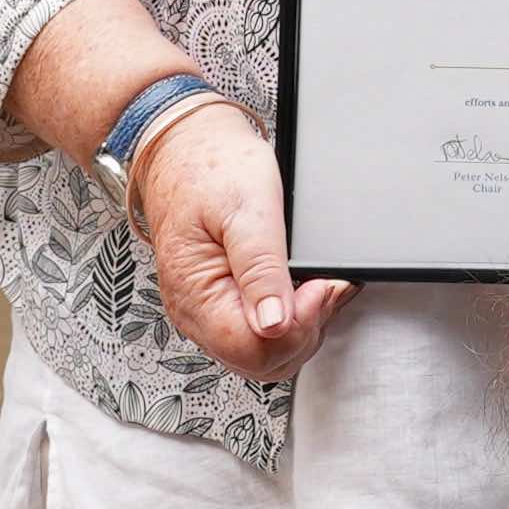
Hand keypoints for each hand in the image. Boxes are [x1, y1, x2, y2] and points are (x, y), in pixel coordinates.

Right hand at [130, 89, 344, 376]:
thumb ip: (262, 269)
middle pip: (263, 361)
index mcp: (196, 296)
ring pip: (265, 353)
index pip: (255, 349)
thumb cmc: (209, 169)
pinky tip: (303, 288)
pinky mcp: (220, 301)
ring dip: (301, 326)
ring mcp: (207, 311)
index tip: (318, 286)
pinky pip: (259, 332)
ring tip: (316, 283)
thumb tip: (275, 324)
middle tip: (323, 284)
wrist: (184, 147)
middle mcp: (197, 314)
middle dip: (305, 330)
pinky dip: (290, 318)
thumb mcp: (246, 209)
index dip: (298, 326)